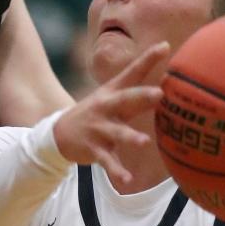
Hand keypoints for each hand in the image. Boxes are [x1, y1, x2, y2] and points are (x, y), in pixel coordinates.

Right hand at [52, 42, 166, 188]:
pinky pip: (107, 161)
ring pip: (117, 133)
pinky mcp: (94, 149)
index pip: (133, 72)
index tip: (165, 46)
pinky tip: (127, 180)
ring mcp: (99, 129)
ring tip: (144, 142)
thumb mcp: (111, 97)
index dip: (148, 59)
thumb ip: (137, 91)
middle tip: (160, 94)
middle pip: (126, 100)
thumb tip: (164, 83)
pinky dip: (117, 171)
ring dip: (130, 137)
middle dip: (142, 97)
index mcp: (113, 93)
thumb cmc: (97, 112)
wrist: (59, 133)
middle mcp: (106, 108)